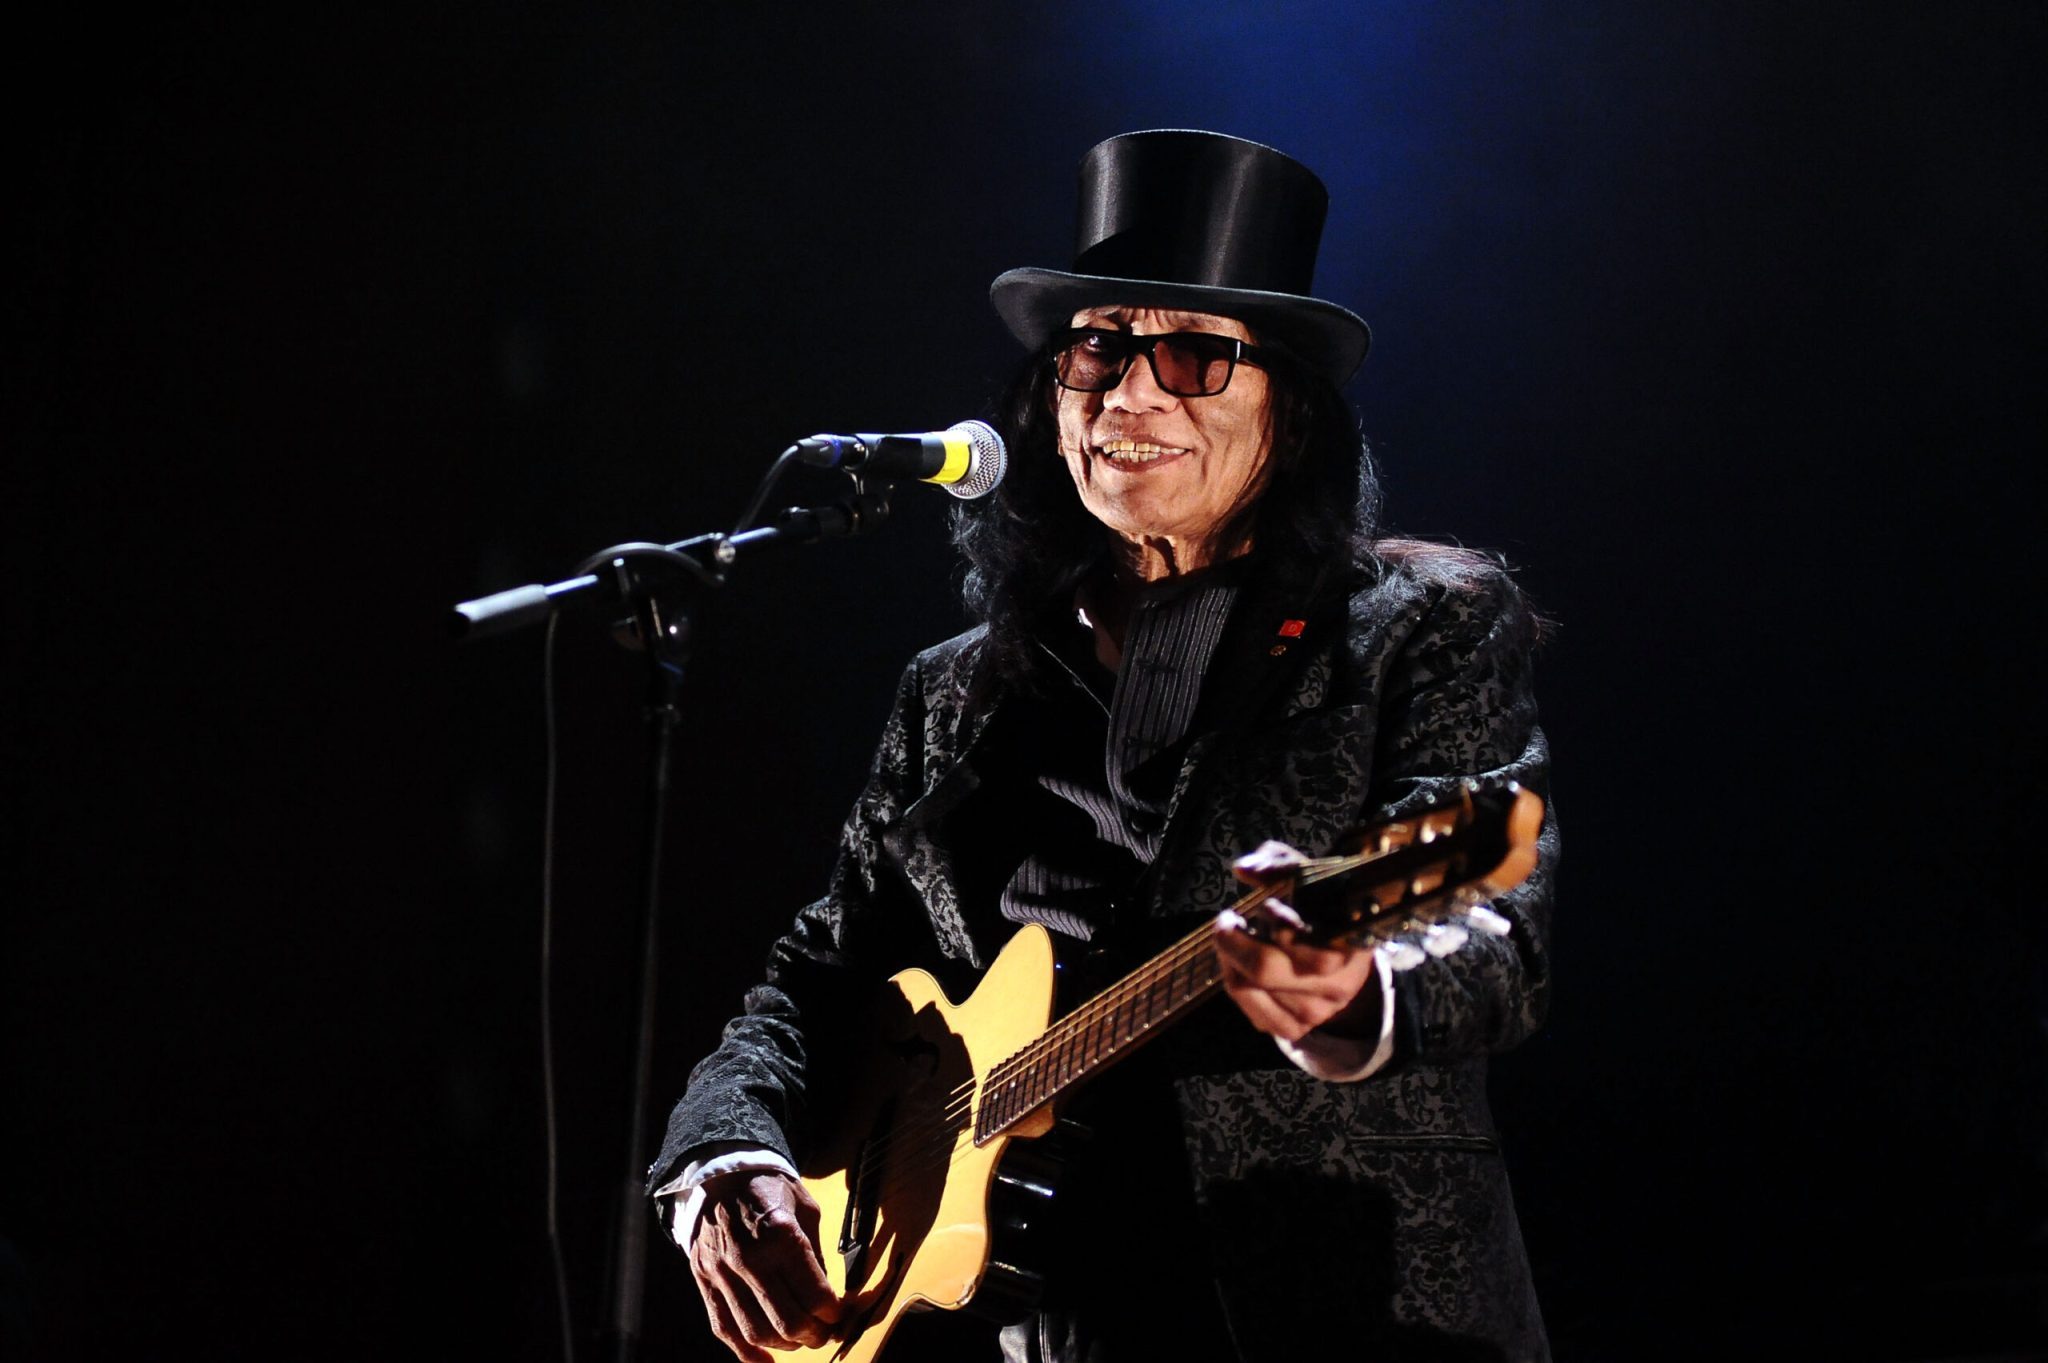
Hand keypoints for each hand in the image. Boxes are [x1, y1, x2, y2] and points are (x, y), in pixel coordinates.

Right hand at [689, 1170, 841, 1360]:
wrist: (720, 1174)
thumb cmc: (768, 1188)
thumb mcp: (805, 1210)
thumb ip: (815, 1255)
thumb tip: (826, 1296)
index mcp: (781, 1236)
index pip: (815, 1295)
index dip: (834, 1312)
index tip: (839, 1313)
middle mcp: (750, 1259)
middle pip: (789, 1322)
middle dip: (815, 1335)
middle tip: (826, 1332)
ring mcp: (723, 1273)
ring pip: (757, 1332)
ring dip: (786, 1345)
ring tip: (801, 1339)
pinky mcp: (705, 1282)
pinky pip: (725, 1329)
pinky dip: (747, 1353)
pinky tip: (767, 1360)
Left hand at [1215, 842, 1379, 1042]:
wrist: (1349, 958)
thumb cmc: (1325, 909)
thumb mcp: (1311, 876)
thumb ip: (1280, 863)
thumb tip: (1244, 870)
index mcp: (1350, 942)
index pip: (1303, 938)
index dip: (1275, 920)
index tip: (1264, 905)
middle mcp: (1338, 983)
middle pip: (1266, 968)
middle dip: (1233, 940)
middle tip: (1226, 921)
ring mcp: (1317, 1011)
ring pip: (1248, 988)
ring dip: (1230, 959)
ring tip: (1236, 940)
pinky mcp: (1296, 1029)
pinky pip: (1249, 1012)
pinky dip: (1235, 983)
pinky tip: (1240, 966)